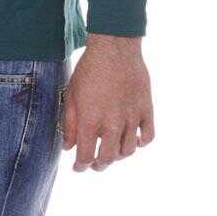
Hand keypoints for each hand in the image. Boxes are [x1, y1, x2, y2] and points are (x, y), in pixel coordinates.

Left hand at [61, 34, 153, 171]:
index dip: (81, 166)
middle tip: (95, 164)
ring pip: (128, 151)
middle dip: (99, 165)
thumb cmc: (89, 68)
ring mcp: (132, 118)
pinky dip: (140, 143)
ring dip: (119, 156)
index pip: (86, 156)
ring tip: (113, 151)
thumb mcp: (72, 93)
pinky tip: (133, 139)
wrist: (114, 48)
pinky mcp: (146, 110)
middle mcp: (113, 124)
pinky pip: (148, 137)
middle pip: (108, 158)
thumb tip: (69, 147)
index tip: (78, 167)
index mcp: (91, 120)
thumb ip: (70, 123)